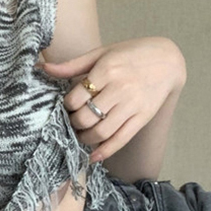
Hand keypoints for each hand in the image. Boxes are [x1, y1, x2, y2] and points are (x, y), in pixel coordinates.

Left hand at [38, 37, 185, 162]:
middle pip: (86, 117)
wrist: (168, 60)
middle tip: (72, 121)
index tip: (67, 106)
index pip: (76, 98)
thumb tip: (42, 69)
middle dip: (74, 123)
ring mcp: (133, 105)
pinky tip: (93, 157)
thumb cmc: (130, 55)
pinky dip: (105, 151)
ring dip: (85, 138)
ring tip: (81, 134)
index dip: (66, 106)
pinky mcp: (142, 118)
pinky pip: (121, 139)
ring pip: (101, 132)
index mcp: (107, 70)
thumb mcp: (101, 53)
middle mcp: (120, 88)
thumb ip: (72, 65)